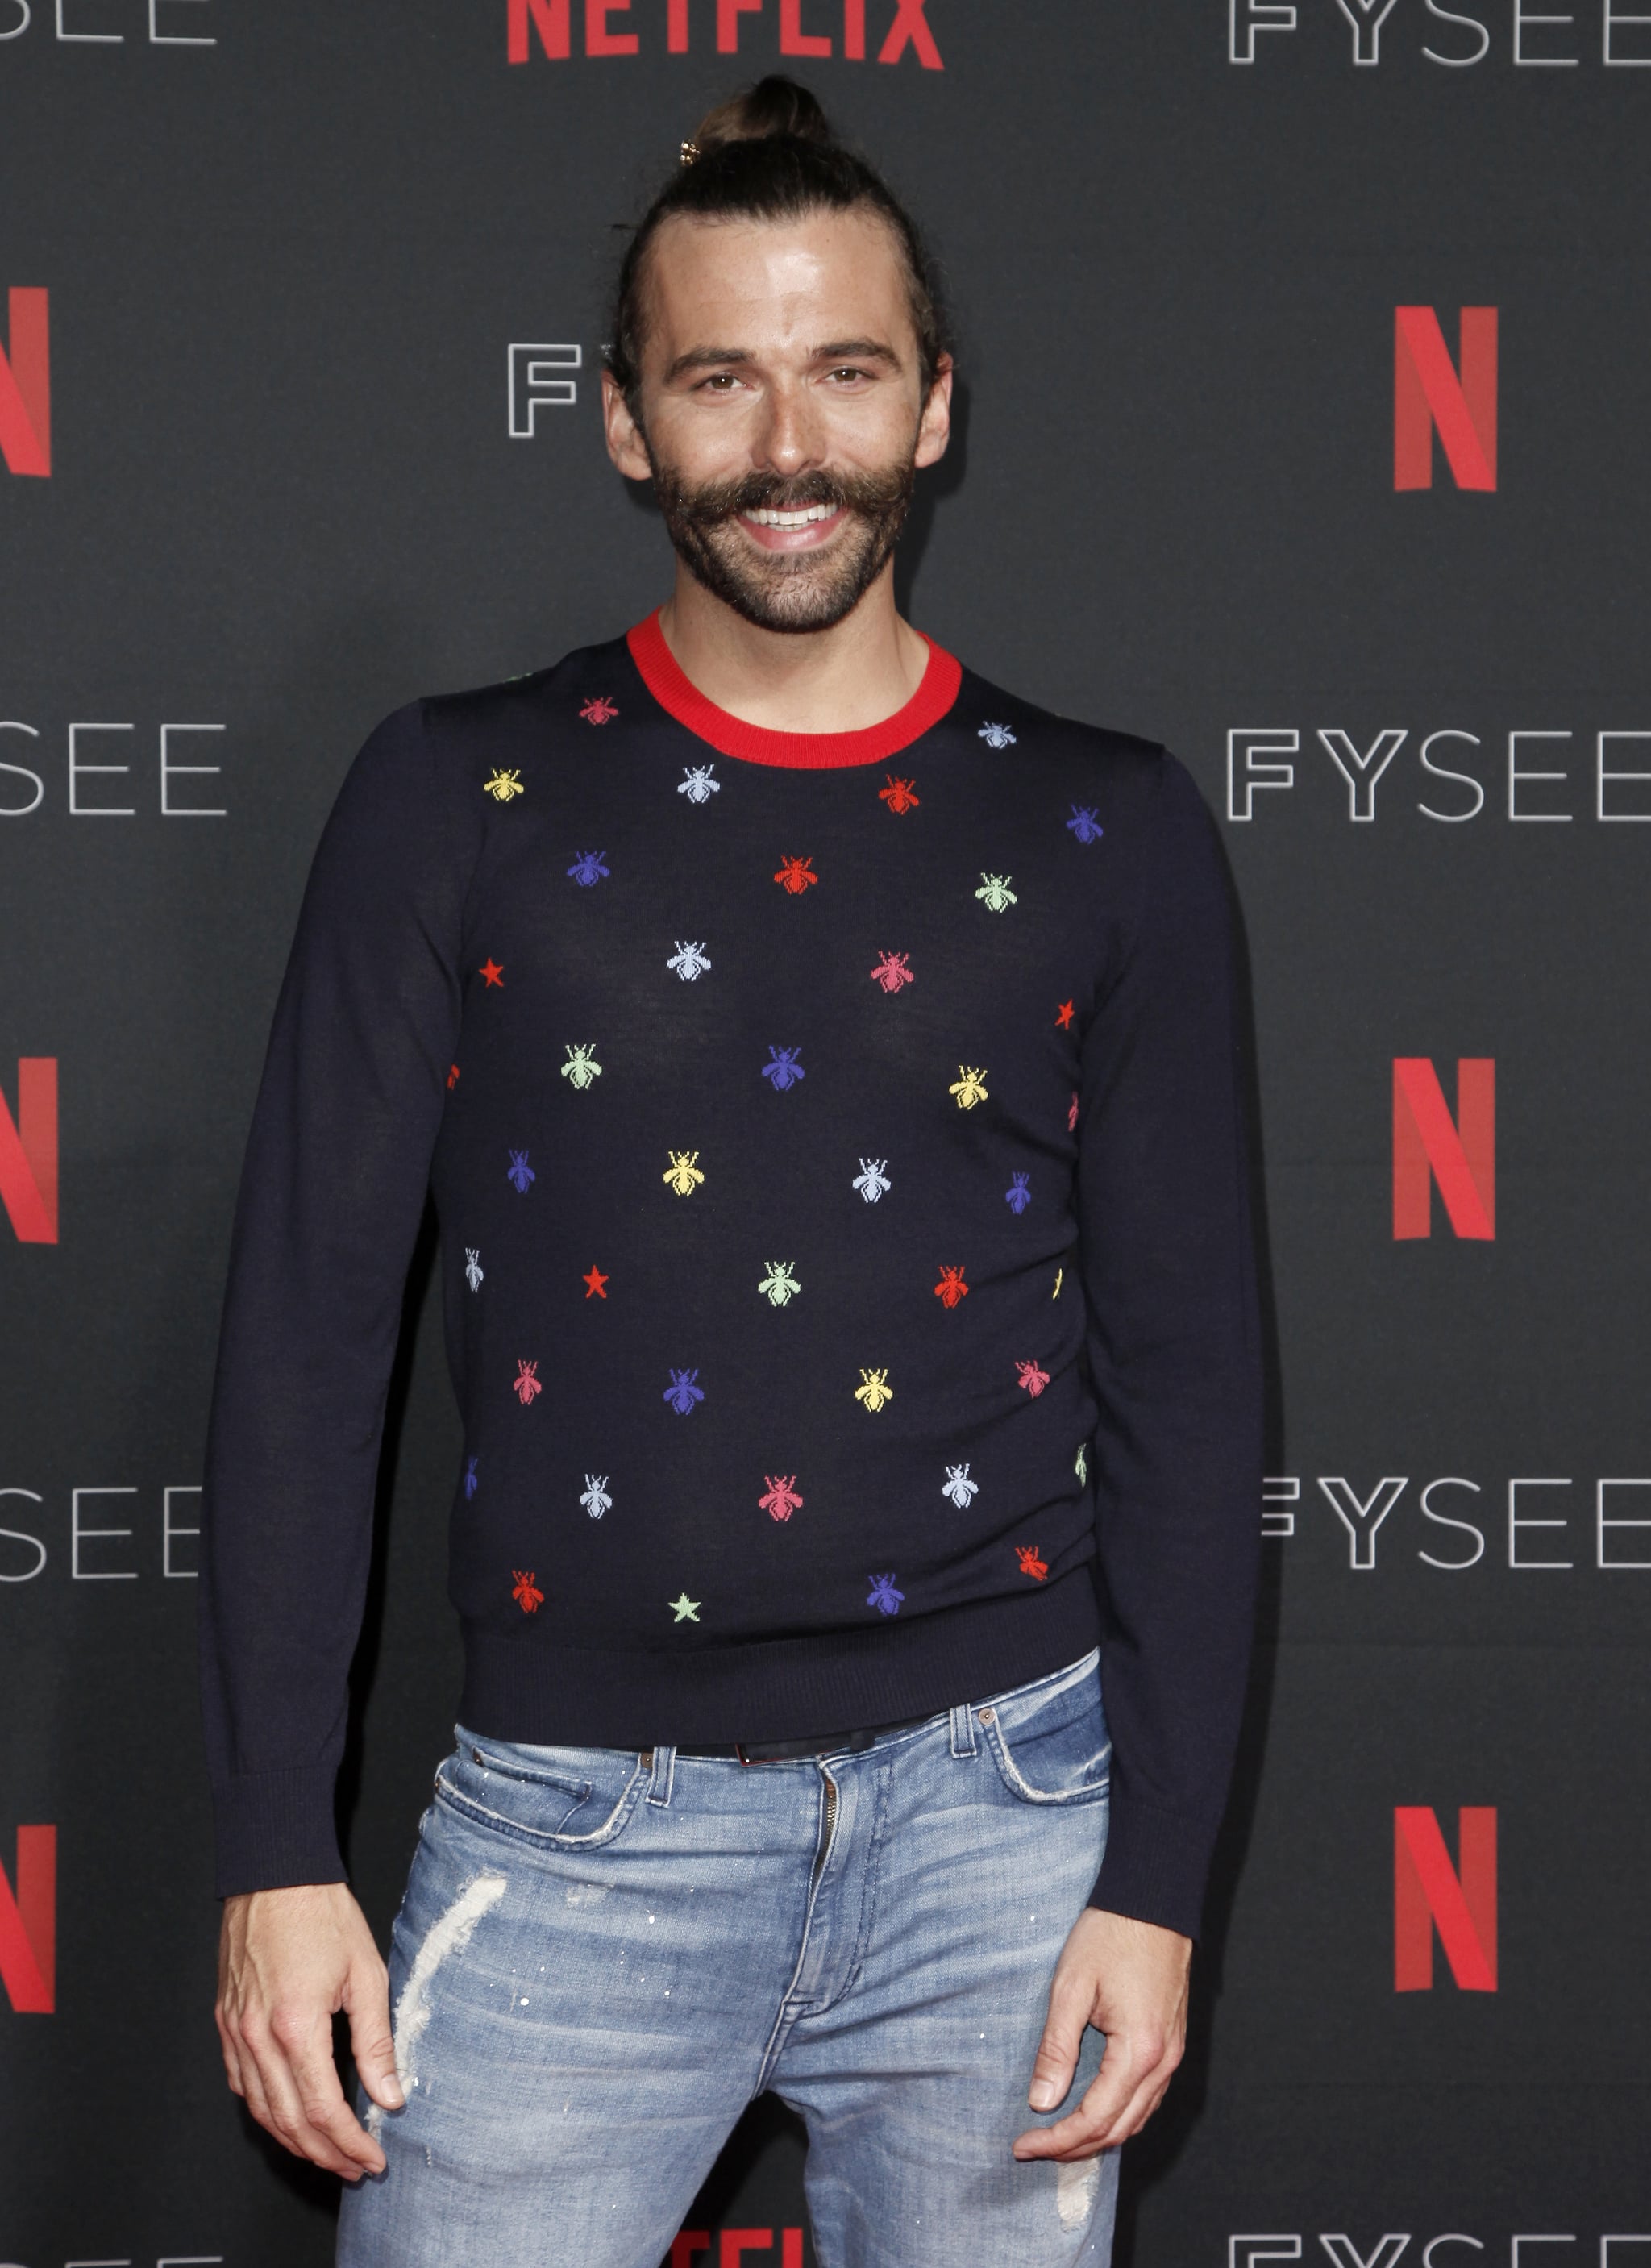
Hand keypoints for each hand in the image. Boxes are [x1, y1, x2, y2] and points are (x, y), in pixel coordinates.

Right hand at [216, 1881, 401, 2179]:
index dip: (350, 2143)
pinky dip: (266, 2110)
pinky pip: (241, 2083)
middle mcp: (257, 2037)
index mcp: (296, 2027)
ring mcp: (234, 2031)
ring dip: (294, 2140)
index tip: (372, 2159)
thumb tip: (391, 2095)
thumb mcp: (366, 1975)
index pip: (324, 2110)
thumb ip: (376, 2042)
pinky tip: (288, 2115)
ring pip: (260, 2110)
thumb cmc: (322, 1915)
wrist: (275, 1874)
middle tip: (355, 2167)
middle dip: (325, 2154)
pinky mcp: (224, 2021)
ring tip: (327, 2152)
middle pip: (289, 2121)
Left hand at [1012, 1907, 1190, 2161]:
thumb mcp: (1071, 1987)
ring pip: (1137, 2118)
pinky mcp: (1172, 2042)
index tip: (1024, 2144)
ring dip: (1098, 2135)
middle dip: (1075, 2147)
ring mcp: (1172, 2054)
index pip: (1095, 2119)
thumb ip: (1056, 2048)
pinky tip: (1093, 2110)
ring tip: (1058, 2136)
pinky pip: (1148, 2097)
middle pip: (1119, 2129)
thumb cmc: (1111, 1935)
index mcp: (1139, 2051)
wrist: (1153, 1900)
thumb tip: (1042, 2100)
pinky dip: (1119, 2115)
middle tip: (1034, 2147)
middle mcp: (1163, 2062)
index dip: (1058, 2140)